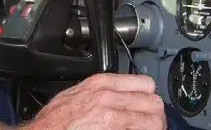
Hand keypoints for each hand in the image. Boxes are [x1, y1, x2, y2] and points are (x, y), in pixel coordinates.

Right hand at [27, 74, 166, 129]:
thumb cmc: (55, 120)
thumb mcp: (77, 94)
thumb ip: (101, 92)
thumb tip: (121, 97)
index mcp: (101, 84)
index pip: (145, 84)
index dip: (149, 97)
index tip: (148, 106)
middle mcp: (109, 98)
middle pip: (153, 102)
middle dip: (155, 115)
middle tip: (152, 124)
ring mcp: (113, 117)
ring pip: (153, 120)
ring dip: (154, 127)